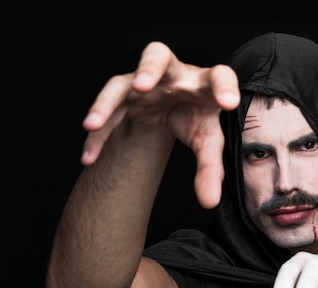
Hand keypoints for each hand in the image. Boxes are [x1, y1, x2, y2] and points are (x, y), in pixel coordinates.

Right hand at [79, 41, 239, 207]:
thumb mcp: (207, 140)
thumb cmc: (196, 117)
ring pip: (120, 84)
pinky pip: (107, 113)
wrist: (173, 106)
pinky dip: (97, 134)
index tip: (229, 103)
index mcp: (203, 82)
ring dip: (105, 103)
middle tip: (142, 85)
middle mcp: (172, 74)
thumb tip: (210, 201)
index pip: (220, 76)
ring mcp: (142, 82)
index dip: (225, 86)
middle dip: (148, 68)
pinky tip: (89, 157)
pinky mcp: (123, 96)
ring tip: (93, 125)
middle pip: (158, 55)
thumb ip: (210, 167)